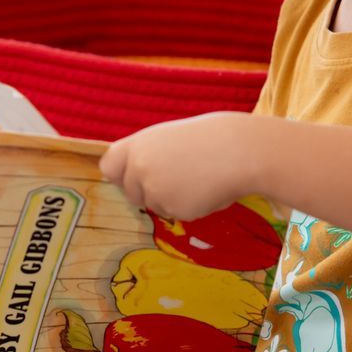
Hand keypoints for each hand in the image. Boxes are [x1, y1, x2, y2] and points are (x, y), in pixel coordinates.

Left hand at [100, 112, 264, 220]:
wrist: (242, 151)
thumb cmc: (212, 138)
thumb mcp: (169, 137)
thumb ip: (148, 154)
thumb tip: (136, 172)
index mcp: (137, 145)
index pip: (108, 166)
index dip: (121, 175)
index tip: (135, 177)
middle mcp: (138, 168)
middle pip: (131, 192)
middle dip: (149, 192)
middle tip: (177, 179)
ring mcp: (154, 190)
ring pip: (154, 206)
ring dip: (171, 199)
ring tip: (198, 179)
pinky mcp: (173, 209)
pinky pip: (176, 214)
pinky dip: (190, 207)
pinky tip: (207, 190)